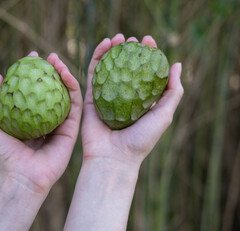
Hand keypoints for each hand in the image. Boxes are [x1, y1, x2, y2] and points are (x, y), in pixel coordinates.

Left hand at [0, 52, 81, 230]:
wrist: (19, 177)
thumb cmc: (1, 153)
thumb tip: (0, 76)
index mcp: (29, 117)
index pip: (33, 89)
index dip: (33, 71)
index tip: (31, 56)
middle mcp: (45, 118)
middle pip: (51, 89)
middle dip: (51, 70)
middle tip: (49, 56)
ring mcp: (60, 124)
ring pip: (65, 94)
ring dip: (64, 74)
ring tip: (57, 60)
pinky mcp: (72, 131)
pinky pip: (74, 105)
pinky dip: (72, 87)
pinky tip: (66, 73)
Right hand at [61, 34, 183, 230]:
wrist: (113, 157)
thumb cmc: (141, 139)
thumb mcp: (165, 114)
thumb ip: (172, 91)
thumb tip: (177, 65)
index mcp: (140, 99)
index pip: (143, 71)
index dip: (146, 54)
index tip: (148, 41)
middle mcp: (123, 96)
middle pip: (124, 67)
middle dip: (128, 50)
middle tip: (132, 39)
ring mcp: (105, 95)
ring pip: (108, 67)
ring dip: (112, 50)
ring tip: (118, 37)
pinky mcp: (90, 97)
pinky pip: (92, 74)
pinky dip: (96, 57)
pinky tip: (103, 45)